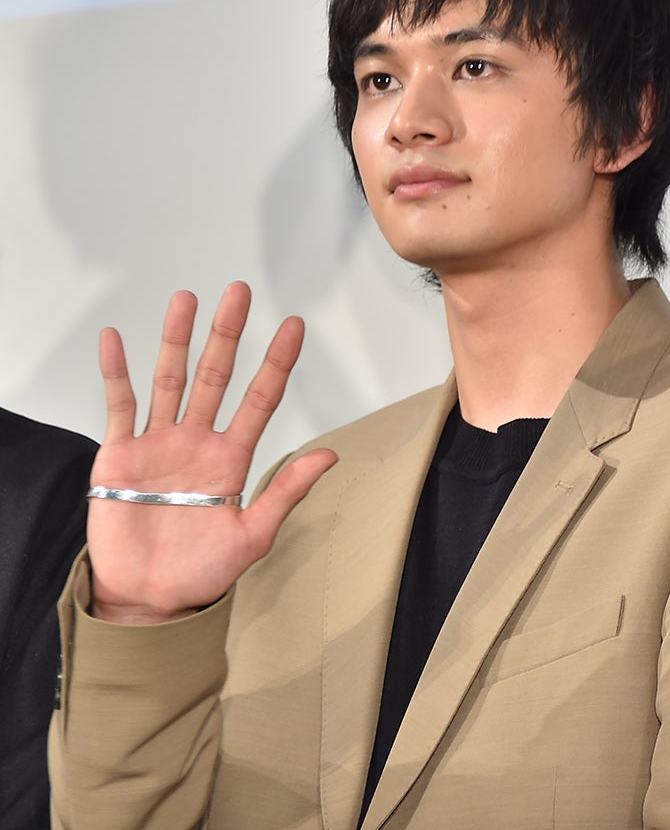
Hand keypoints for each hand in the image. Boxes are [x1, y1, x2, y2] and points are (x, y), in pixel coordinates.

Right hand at [86, 282, 336, 624]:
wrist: (150, 598)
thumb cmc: (203, 572)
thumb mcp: (254, 534)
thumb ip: (287, 491)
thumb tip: (331, 454)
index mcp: (232, 458)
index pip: (261, 398)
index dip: (277, 362)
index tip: (293, 326)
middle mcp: (198, 441)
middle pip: (215, 375)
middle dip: (227, 334)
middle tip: (239, 292)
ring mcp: (159, 444)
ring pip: (170, 380)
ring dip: (177, 340)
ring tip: (186, 300)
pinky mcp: (120, 455)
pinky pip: (119, 406)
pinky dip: (117, 372)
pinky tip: (117, 339)